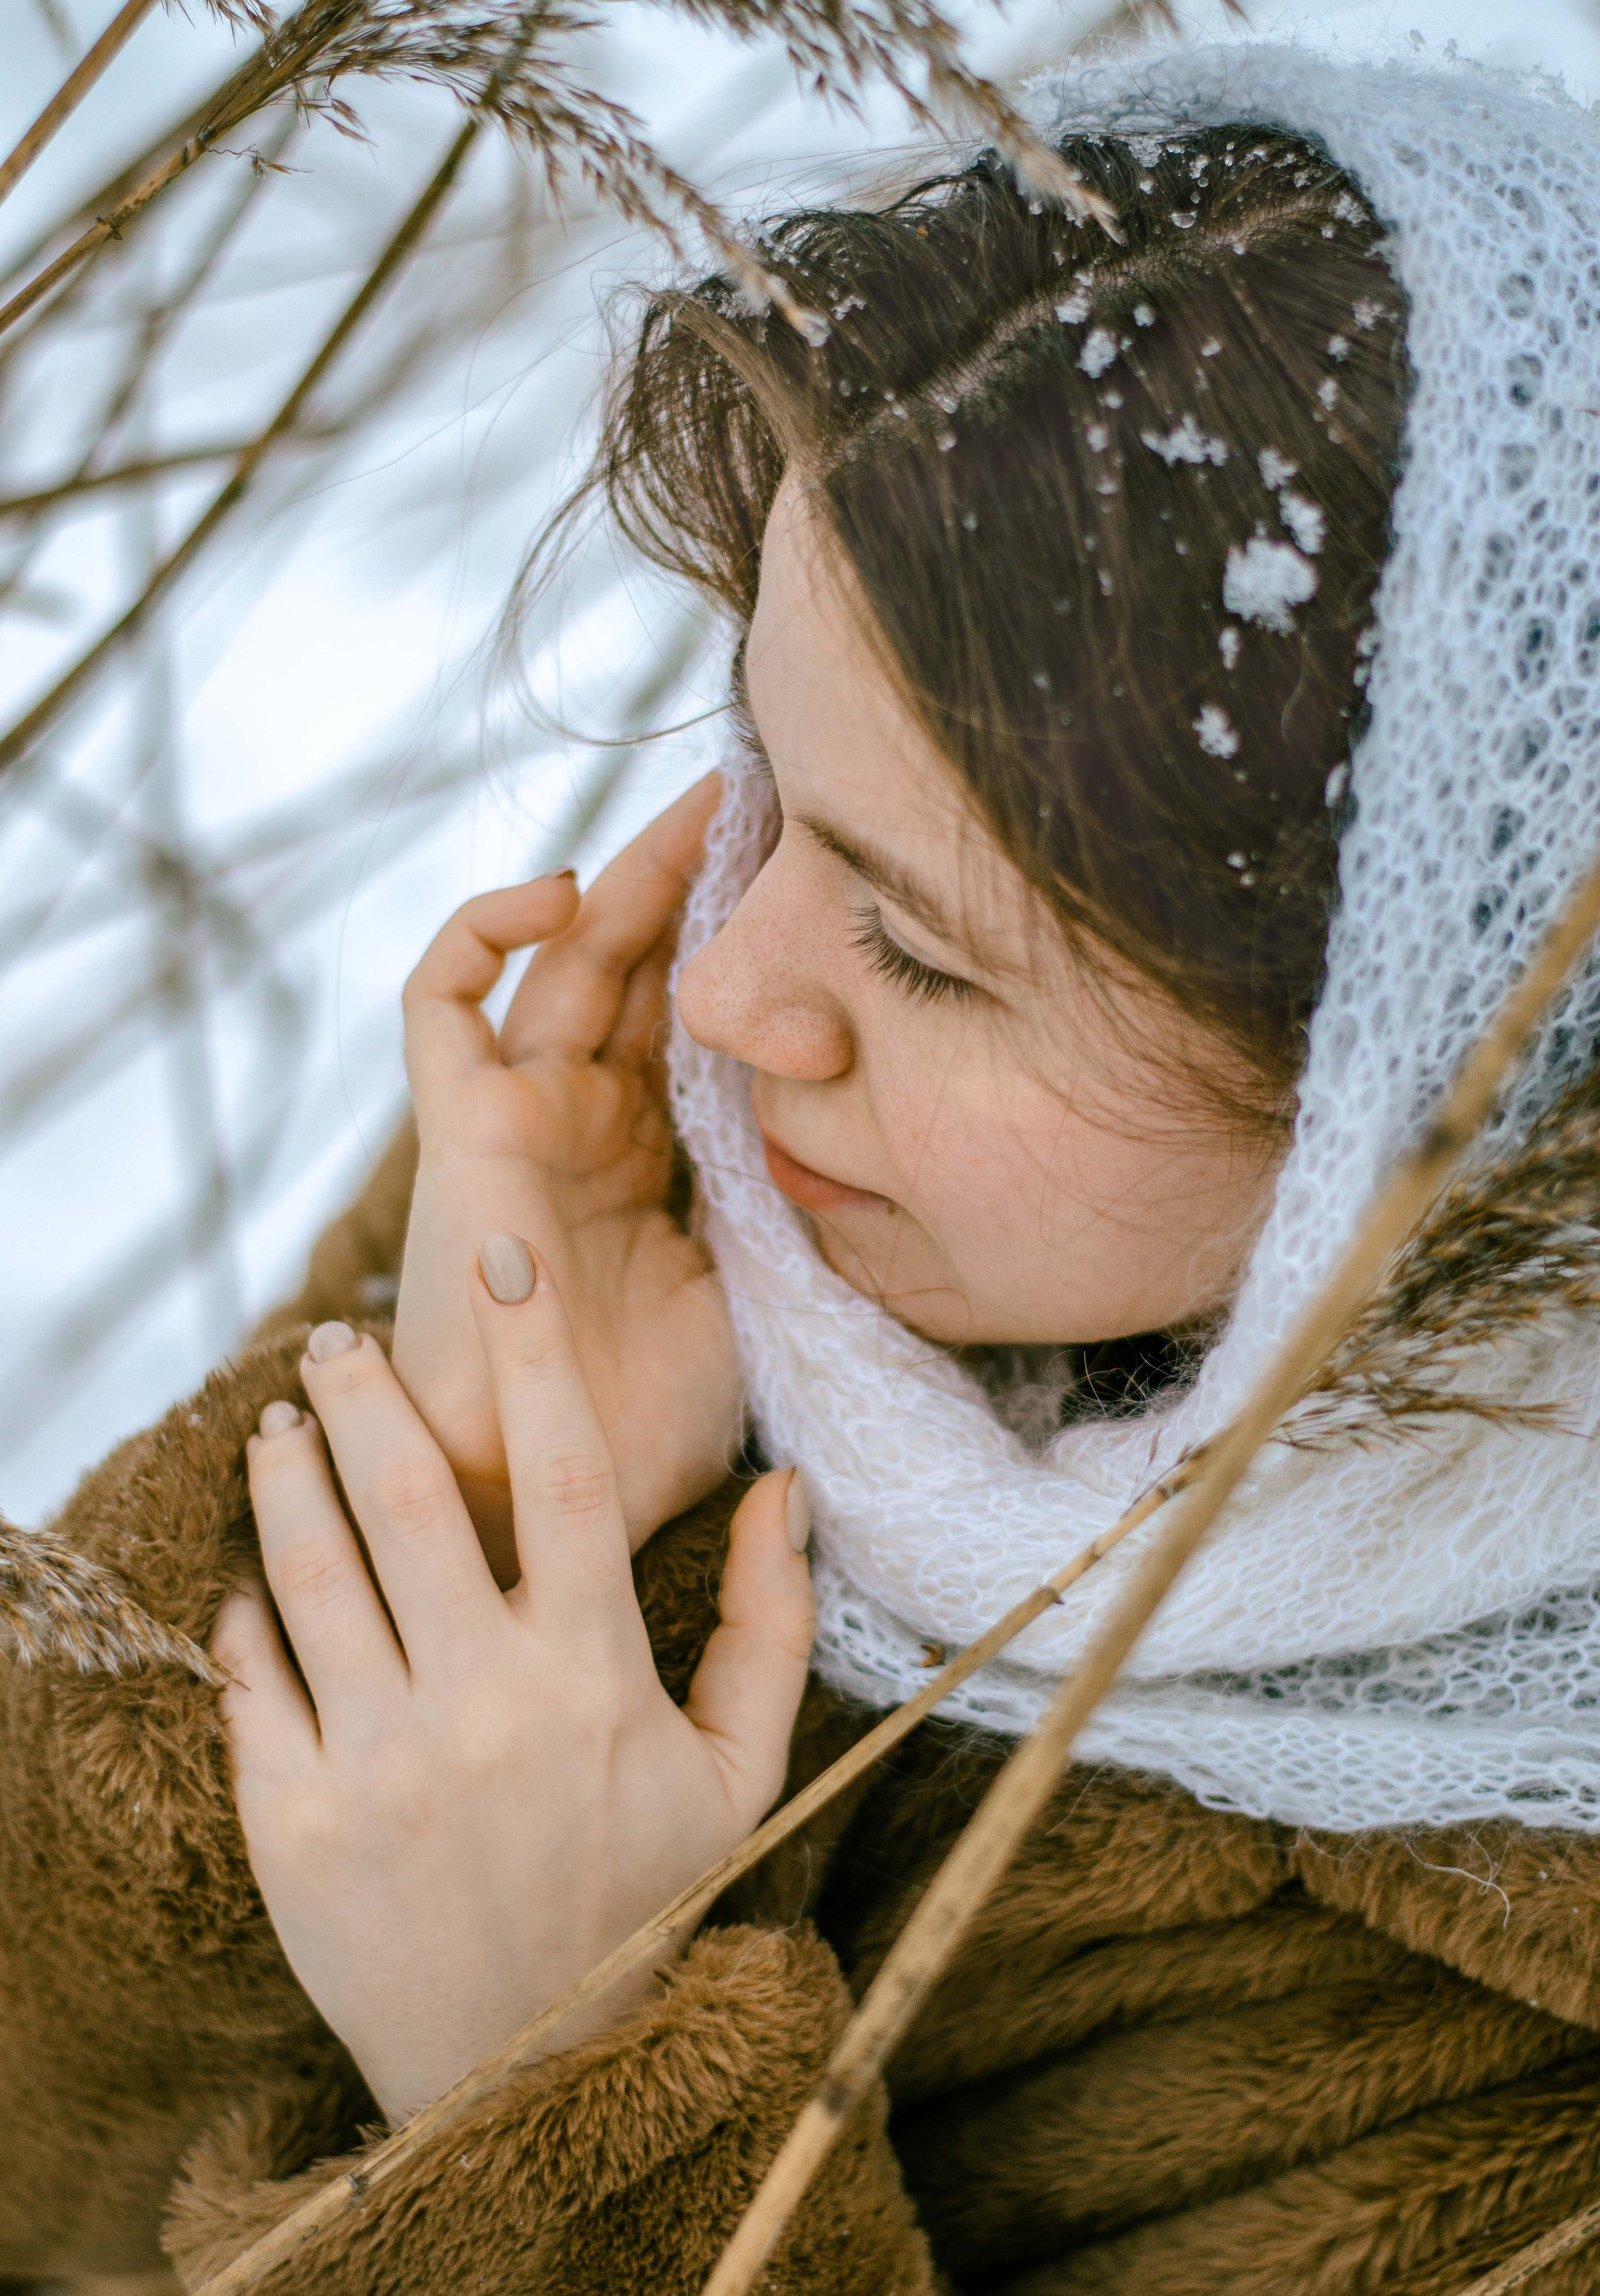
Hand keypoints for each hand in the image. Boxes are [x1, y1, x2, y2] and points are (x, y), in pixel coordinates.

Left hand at [214, 1250, 813, 2129]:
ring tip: (280, 1422)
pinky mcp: (296, 1824)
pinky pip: (254, 1677)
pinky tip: (255, 1572)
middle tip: (336, 1335)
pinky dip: (247, 1606)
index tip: (500, 1259)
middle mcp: (484, 1708)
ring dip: (288, 1474)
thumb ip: (769, 1624)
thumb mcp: (741, 1772)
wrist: (533, 2076)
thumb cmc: (649, 1900)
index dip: (536, 1353)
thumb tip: (787, 1486)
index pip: (565, 1475)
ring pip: (311, 1569)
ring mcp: (380, 1765)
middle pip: (411, 1496)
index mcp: (595, 1679)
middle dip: (365, 1391)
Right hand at [394, 773, 740, 1577]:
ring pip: (561, 957)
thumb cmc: (644, 1424)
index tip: (820, 883)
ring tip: (700, 807)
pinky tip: (562, 888)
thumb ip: (776, 1207)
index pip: (699, 1022)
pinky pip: (440, 998)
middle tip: (764, 798)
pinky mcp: (457, 1121)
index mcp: (652, 1158)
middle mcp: (584, 1120)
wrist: (544, 1497)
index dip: (748, 950)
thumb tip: (853, 1139)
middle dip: (696, 879)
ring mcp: (519, 1114)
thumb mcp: (750, 1292)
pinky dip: (484, 927)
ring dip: (624, 874)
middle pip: (638, 967)